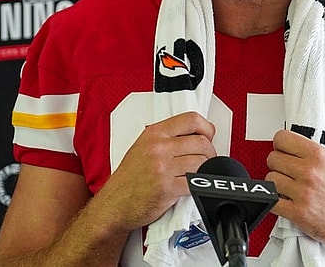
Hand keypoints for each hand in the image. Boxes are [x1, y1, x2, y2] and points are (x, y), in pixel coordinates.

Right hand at [96, 112, 216, 232]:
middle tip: (206, 159)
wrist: (114, 204)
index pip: (191, 119)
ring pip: (202, 162)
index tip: (208, 135)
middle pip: (201, 142)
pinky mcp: (167, 188)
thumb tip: (195, 135)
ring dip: (205, 170)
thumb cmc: (128, 179)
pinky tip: (191, 186)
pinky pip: (195, 182)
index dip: (206, 128)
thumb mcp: (143, 147)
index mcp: (154, 134)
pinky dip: (198, 185)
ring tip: (198, 174)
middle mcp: (158, 148)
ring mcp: (162, 167)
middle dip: (209, 152)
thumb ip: (167, 139)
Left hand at [264, 130, 324, 249]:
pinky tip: (285, 201)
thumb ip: (319, 152)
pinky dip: (275, 202)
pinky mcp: (298, 213)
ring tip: (287, 187)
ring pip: (271, 179)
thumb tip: (301, 146)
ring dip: (276, 183)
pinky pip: (273, 202)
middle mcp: (309, 172)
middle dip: (278, 165)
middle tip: (286, 171)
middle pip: (273, 159)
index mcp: (318, 155)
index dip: (280, 145)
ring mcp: (303, 193)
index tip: (282, 150)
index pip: (282, 139)